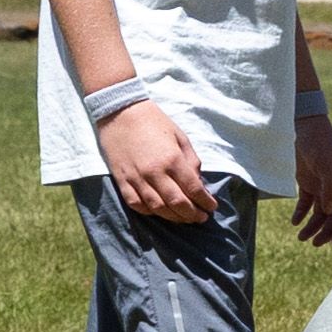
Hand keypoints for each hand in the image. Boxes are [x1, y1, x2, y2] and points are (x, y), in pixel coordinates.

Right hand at [98, 98, 215, 225]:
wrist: (120, 113)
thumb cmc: (154, 122)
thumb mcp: (180, 137)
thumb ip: (191, 161)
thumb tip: (198, 182)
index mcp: (172, 159)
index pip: (193, 189)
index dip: (205, 202)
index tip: (212, 207)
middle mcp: (154, 172)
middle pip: (177, 203)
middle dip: (192, 214)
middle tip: (201, 218)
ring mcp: (136, 178)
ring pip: (157, 208)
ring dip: (174, 217)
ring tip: (185, 219)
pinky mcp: (121, 181)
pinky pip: (135, 204)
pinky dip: (149, 212)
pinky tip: (160, 212)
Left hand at [291, 112, 331, 247]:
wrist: (303, 126)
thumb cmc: (318, 143)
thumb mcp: (326, 164)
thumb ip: (330, 187)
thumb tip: (330, 210)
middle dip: (326, 232)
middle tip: (313, 244)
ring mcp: (320, 185)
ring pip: (320, 213)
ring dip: (312, 227)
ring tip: (300, 237)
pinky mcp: (306, 182)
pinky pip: (306, 204)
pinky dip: (301, 214)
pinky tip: (294, 222)